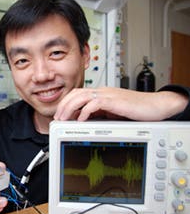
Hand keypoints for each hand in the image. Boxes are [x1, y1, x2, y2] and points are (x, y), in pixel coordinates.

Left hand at [54, 87, 186, 120]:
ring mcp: (108, 95)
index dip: (66, 103)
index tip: (60, 115)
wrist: (155, 106)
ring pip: (82, 96)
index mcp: (101, 94)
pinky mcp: (114, 101)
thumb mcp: (112, 113)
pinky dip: (85, 111)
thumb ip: (99, 114)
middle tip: (58, 118)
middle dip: (64, 105)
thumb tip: (84, 121)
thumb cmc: (136, 110)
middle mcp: (102, 92)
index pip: (78, 94)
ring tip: (64, 119)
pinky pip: (95, 103)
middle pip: (76, 93)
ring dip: (70, 108)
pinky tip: (81, 120)